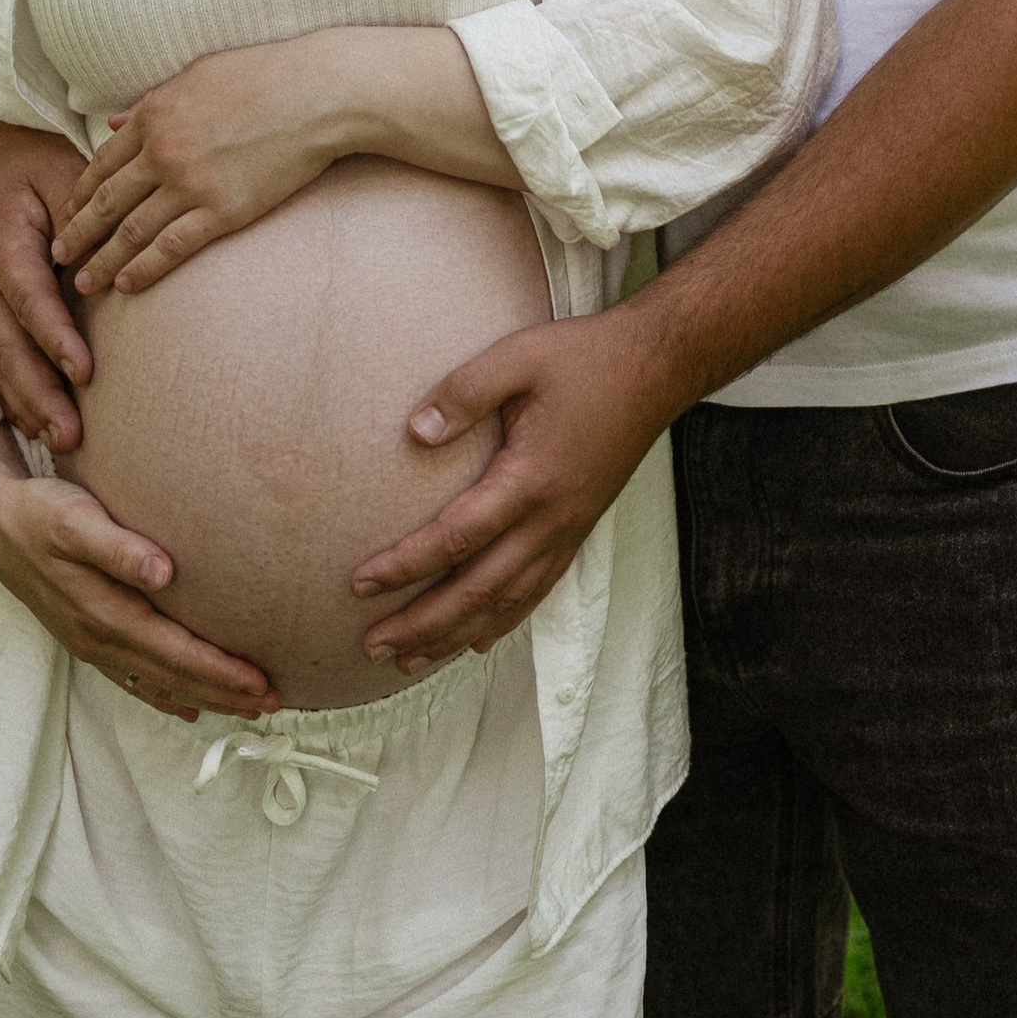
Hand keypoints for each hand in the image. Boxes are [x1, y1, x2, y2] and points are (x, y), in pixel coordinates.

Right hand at [0, 120, 95, 451]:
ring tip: (63, 442)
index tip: (84, 371)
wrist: (9, 146)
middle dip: (39, 393)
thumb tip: (96, 264)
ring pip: (1, 361)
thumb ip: (80, 218)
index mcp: (4, 242)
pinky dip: (18, 395)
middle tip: (72, 434)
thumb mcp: (65, 173)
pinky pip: (1, 359)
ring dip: (29, 404)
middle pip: (8, 345)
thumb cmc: (44, 158)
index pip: (30, 298)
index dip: (55, 337)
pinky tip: (39, 427)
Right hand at [0, 427, 276, 721]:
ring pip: (155, 682)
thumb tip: (163, 571)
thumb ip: (118, 547)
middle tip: (273, 703)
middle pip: (171, 675)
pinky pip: (131, 678)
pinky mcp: (84, 636)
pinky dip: (162, 694)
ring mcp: (90, 642)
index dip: (219, 671)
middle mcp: (99, 637)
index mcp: (104, 614)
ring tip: (244, 708)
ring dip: (201, 696)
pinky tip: (185, 706)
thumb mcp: (77, 520)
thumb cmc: (42, 513)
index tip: (261, 682)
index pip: (175, 652)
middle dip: (223, 692)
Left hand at [55, 34, 349, 296]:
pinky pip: (172, 247)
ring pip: (130, 231)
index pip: (102, 163)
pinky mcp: (222, 210)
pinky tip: (126, 284)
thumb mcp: (197, 76)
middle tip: (59, 254)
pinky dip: (144, 269)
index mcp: (154, 115)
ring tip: (83, 282)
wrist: (317, 92)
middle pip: (106, 202)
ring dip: (102, 260)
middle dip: (79, 232)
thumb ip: (151, 102)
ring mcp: (191, 183)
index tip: (68, 212)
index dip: (80, 193)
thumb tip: (114, 121)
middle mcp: (163, 151)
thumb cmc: (263, 75)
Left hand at [348, 308, 679, 678]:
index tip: (360, 582)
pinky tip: (478, 638)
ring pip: (506, 603)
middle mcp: (550, 520)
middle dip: (422, 624)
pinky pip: (536, 591)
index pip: (456, 538)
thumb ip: (465, 391)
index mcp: (530, 479)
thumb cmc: (584, 358)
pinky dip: (503, 622)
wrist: (656, 369)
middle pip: (477, 590)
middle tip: (371, 646)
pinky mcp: (579, 530)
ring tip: (410, 661)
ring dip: (455, 635)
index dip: (405, 565)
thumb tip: (414, 432)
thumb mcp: (519, 357)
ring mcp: (568, 531)